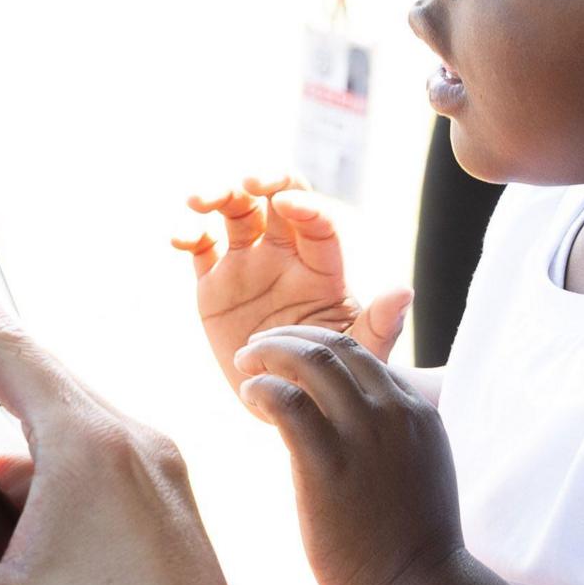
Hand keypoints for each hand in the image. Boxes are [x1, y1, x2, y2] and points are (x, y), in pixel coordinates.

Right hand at [0, 241, 284, 584]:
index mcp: (88, 445)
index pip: (9, 345)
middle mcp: (134, 441)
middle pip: (40, 378)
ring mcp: (163, 474)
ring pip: (70, 428)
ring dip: (15, 447)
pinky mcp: (174, 510)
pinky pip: (100, 467)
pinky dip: (51, 479)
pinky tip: (21, 532)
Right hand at [176, 178, 410, 392]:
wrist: (289, 404)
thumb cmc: (332, 378)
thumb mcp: (360, 355)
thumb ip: (382, 324)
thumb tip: (404, 291)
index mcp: (322, 266)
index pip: (316, 222)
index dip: (304, 206)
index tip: (288, 205)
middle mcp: (286, 255)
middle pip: (276, 197)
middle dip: (265, 180)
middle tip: (247, 183)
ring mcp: (248, 264)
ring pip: (234, 211)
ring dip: (219, 194)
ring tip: (199, 200)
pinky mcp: (214, 283)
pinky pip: (201, 247)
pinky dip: (189, 233)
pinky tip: (179, 238)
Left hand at [234, 326, 466, 584]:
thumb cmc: (412, 541)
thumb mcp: (417, 470)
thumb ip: (392, 438)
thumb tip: (356, 428)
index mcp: (418, 411)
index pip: (363, 355)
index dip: (320, 346)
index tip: (291, 354)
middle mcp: (394, 411)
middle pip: (335, 346)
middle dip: (289, 338)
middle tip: (258, 347)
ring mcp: (364, 434)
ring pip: (311, 361)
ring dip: (270, 353)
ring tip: (245, 364)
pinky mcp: (328, 463)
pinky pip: (287, 403)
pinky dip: (262, 389)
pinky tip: (250, 396)